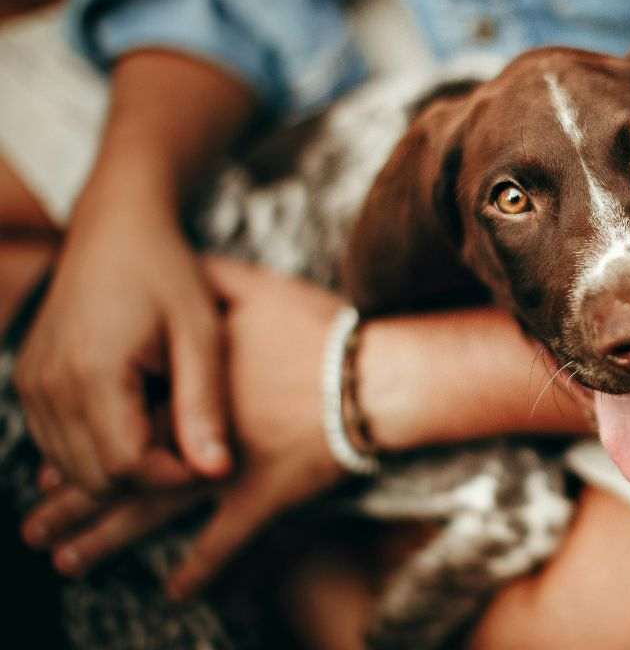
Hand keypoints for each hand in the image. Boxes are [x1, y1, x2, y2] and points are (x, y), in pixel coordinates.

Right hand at [15, 201, 228, 492]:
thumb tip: (216, 472)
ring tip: (169, 430)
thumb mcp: (201, 334)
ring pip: (70, 467)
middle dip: (147, 478)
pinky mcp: (29, 383)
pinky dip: (95, 449)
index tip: (209, 459)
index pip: (124, 467)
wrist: (116, 229)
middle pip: (93, 476)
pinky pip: (57, 442)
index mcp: (92, 373)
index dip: (171, 477)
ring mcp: (31, 385)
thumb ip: (205, 405)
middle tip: (193, 448)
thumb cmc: (167, 274)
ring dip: (120, 467)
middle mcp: (48, 385)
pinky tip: (139, 421)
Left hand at [23, 256, 347, 595]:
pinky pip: (226, 542)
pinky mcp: (265, 496)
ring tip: (69, 561)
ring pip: (154, 514)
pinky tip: (176, 591)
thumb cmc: (320, 329)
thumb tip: (183, 261)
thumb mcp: (261, 287)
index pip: (115, 423)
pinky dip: (201, 569)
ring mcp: (226, 470)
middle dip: (73, 505)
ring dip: (109, 542)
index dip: (77, 449)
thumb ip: (214, 275)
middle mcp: (192, 435)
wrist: (372, 375)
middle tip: (34, 529)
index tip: (45, 472)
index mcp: (184, 389)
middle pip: (118, 475)